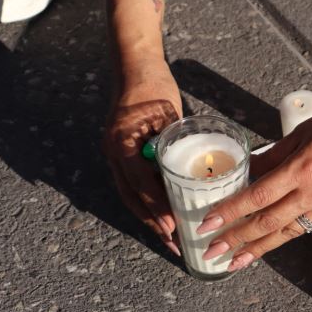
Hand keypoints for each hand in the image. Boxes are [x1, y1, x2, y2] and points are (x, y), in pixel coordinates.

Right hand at [102, 58, 182, 255]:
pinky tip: (165, 217)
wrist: (136, 67)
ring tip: (171, 239)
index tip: (172, 225)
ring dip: (151, 219)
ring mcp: (116, 156)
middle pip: (132, 198)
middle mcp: (114, 153)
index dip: (155, 206)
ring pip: (132, 197)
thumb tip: (197, 174)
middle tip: (174, 244)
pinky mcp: (124, 156)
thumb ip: (175, 142)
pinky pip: (134, 186)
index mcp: (122, 143)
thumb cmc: (154, 85)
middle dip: (154, 223)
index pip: (138, 183)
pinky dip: (149, 204)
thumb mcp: (168, 114)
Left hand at [197, 101, 311, 270]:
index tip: (207, 223)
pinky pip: (303, 227)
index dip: (230, 212)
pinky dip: (281, 238)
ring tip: (234, 262)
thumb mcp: (302, 132)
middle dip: (236, 239)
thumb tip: (249, 172)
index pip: (257, 197)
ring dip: (257, 249)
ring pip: (284, 233)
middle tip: (211, 252)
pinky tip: (267, 245)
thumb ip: (274, 155)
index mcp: (301, 169)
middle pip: (266, 222)